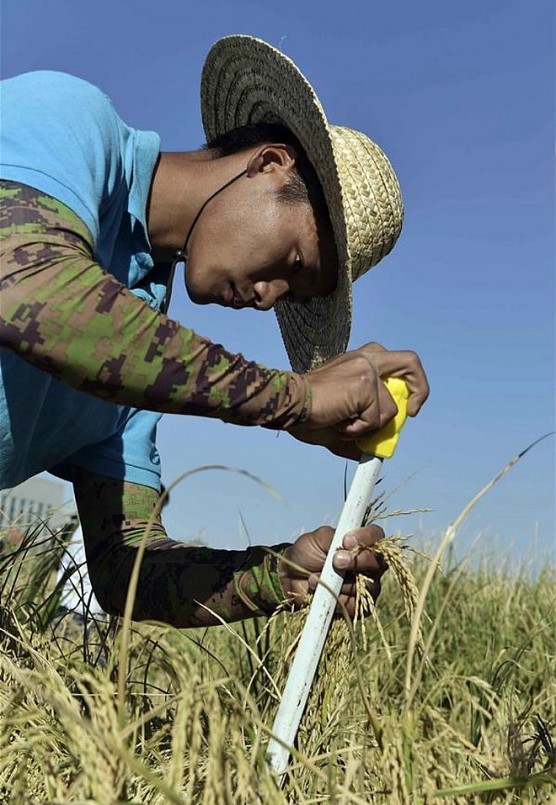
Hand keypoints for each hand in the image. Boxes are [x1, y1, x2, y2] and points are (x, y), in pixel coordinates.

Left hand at [279, 524, 386, 616]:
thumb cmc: (308, 552)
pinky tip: (323, 592)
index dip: (366, 537)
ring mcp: (366, 586)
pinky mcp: (356, 606)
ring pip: (367, 586)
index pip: (376, 535)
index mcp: (362, 542)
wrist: (291, 577)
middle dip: (358, 561)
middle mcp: (369, 563)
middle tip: (336, 561)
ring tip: (316, 578)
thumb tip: (348, 548)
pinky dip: (337, 599)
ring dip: (341, 583)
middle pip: (378, 562)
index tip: (347, 540)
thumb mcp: (318, 538)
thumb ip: (334, 537)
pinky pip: (355, 605)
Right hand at [299, 341, 428, 440]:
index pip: (395, 363)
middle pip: (410, 362)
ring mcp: (366, 369)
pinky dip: (359, 430)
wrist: (289, 406)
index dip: (408, 384)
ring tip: (343, 424)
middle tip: (413, 411)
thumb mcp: (342, 419)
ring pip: (389, 409)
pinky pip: (376, 420)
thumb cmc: (307, 413)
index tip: (407, 406)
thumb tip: (373, 451)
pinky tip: (339, 423)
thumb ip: (362, 428)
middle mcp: (365, 358)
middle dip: (420, 388)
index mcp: (359, 361)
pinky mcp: (365, 384)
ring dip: (369, 427)